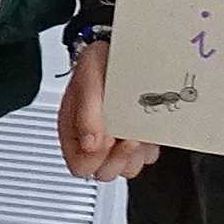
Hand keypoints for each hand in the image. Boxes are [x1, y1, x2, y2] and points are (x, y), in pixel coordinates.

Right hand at [57, 39, 159, 182]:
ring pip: (127, 169)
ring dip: (136, 154)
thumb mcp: (90, 79)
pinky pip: (146, 158)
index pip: (79, 166)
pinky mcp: (137, 137)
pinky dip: (150, 147)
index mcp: (73, 129)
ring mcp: (116, 140)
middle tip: (127, 135)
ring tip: (139, 132)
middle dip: (119, 157)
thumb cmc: (104, 62)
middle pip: (103, 173)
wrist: (126, 50)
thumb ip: (86, 110)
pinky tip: (147, 130)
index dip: (96, 158)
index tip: (107, 136)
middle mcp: (93, 139)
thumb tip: (91, 144)